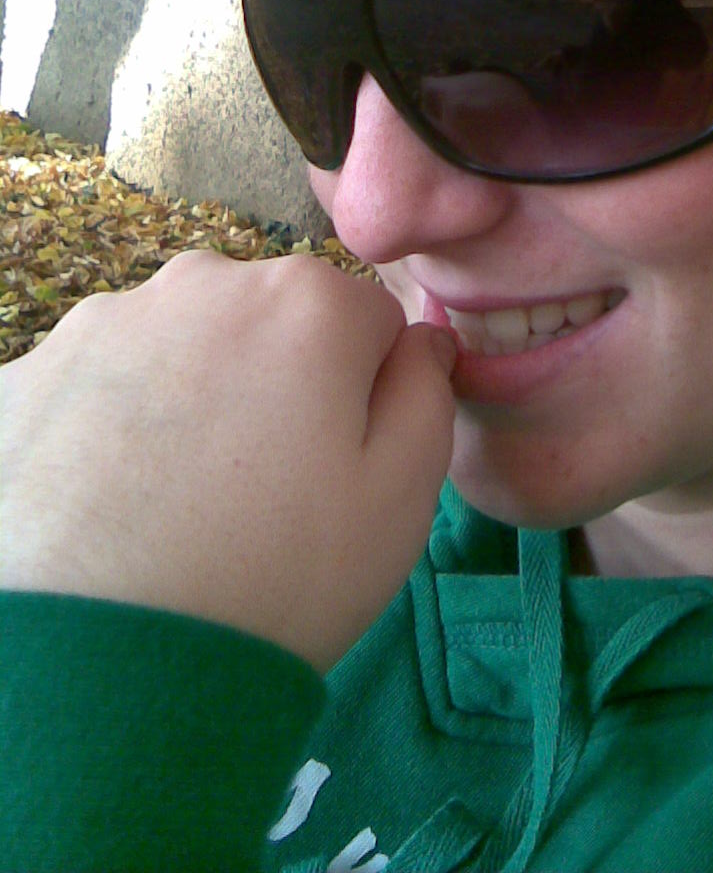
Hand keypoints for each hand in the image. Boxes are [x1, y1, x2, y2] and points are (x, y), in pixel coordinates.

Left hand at [0, 251, 456, 671]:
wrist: (100, 673)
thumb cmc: (278, 579)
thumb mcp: (402, 495)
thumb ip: (429, 391)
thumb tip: (421, 340)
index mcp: (307, 300)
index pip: (368, 324)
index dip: (364, 398)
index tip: (335, 470)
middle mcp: (202, 283)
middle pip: (268, 323)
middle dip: (273, 385)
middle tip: (260, 495)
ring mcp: (103, 324)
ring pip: (178, 349)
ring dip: (189, 402)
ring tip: (178, 509)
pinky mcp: (26, 376)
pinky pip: (96, 389)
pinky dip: (108, 433)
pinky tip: (111, 510)